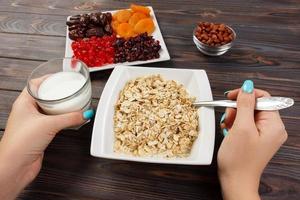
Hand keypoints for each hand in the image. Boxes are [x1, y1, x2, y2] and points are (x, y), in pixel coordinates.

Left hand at [0, 88, 93, 199]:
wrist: (15, 165)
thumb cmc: (20, 143)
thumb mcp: (49, 124)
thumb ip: (70, 118)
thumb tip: (84, 113)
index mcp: (24, 102)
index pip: (36, 84)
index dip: (48, 79)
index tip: (60, 77)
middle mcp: (27, 111)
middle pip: (44, 96)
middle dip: (57, 93)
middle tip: (69, 90)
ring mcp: (33, 123)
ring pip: (49, 110)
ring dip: (61, 108)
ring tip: (72, 104)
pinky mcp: (39, 133)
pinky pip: (52, 122)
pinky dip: (62, 120)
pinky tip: (69, 120)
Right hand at [217, 80, 287, 199]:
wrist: (235, 180)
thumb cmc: (239, 159)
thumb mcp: (241, 127)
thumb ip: (245, 104)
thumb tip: (248, 86)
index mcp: (274, 125)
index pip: (263, 97)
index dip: (245, 94)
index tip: (230, 96)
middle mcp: (272, 128)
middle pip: (254, 105)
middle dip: (237, 109)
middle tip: (229, 119)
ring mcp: (264, 134)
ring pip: (247, 114)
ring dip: (234, 118)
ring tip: (228, 128)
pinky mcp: (255, 138)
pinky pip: (245, 123)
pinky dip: (235, 125)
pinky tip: (229, 132)